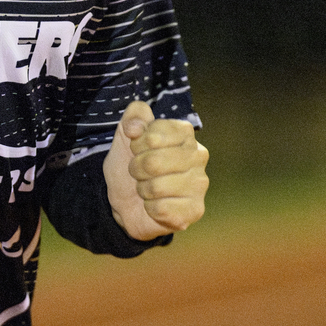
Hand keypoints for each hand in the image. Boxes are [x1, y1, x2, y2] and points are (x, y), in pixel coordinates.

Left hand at [103, 100, 208, 240]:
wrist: (127, 199)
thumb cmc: (131, 163)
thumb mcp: (125, 134)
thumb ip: (133, 116)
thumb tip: (135, 128)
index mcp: (184, 133)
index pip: (152, 137)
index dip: (136, 145)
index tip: (137, 150)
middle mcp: (198, 156)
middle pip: (153, 163)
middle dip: (137, 169)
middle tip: (140, 172)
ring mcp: (200, 184)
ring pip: (156, 187)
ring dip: (143, 189)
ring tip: (148, 187)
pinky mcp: (196, 210)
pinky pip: (161, 209)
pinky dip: (150, 208)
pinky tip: (156, 204)